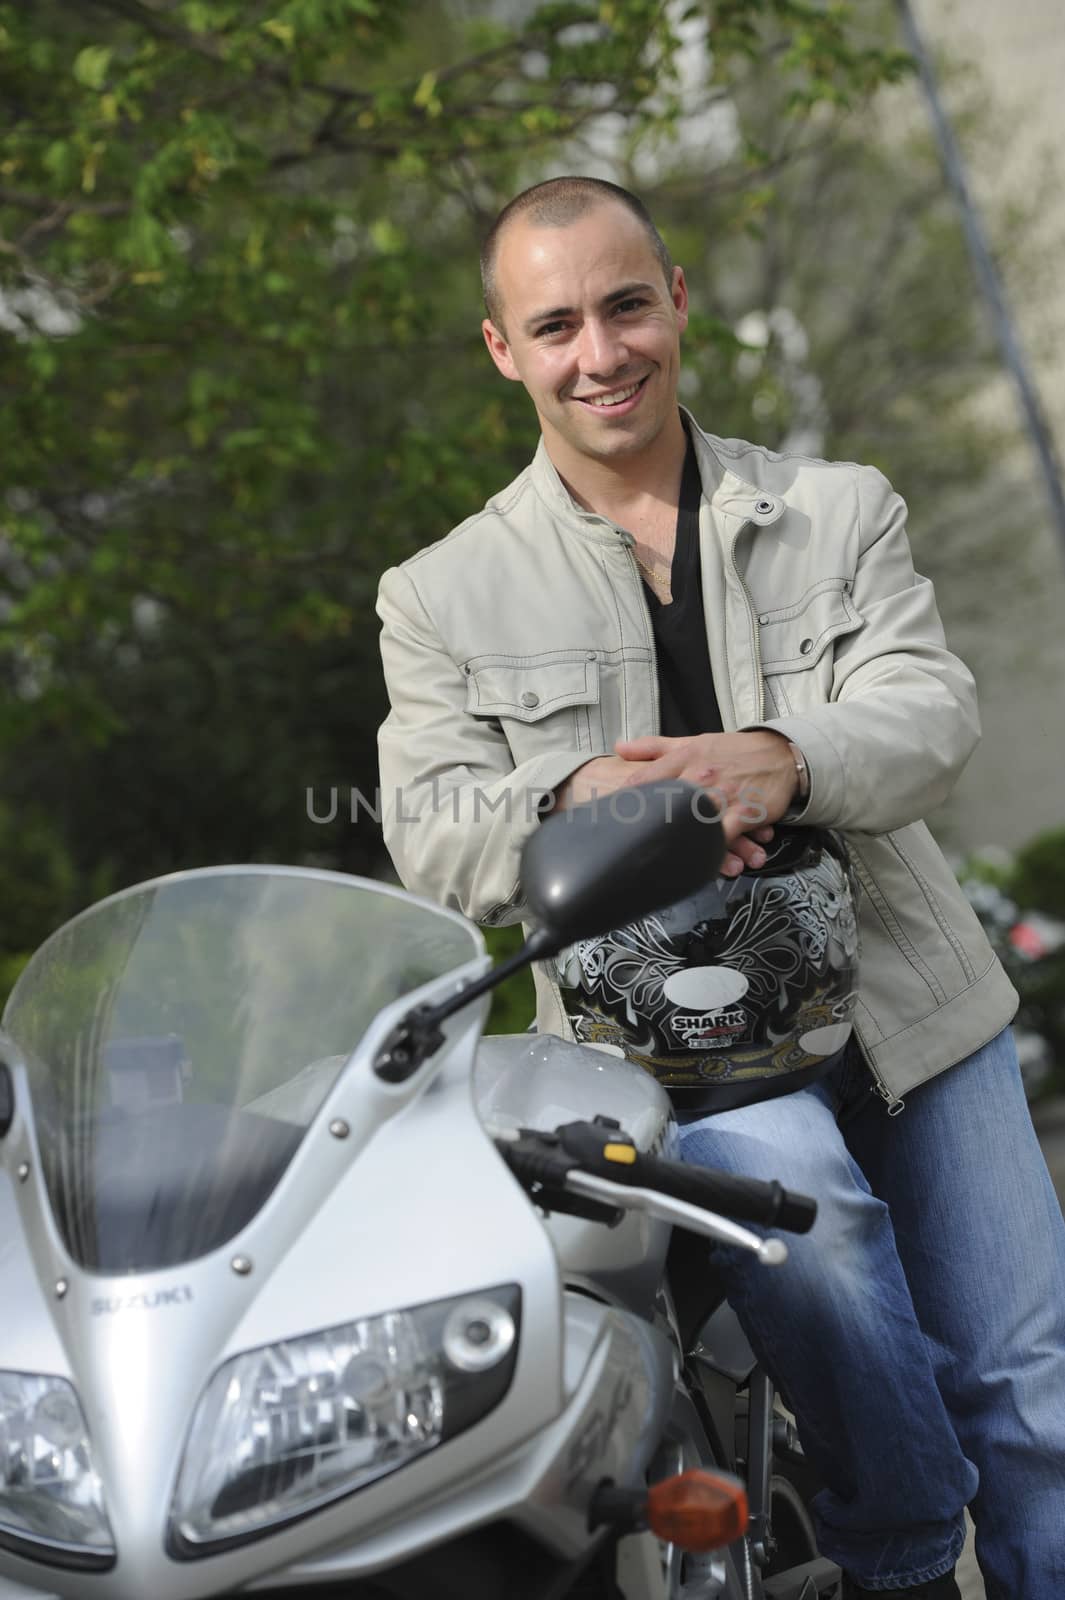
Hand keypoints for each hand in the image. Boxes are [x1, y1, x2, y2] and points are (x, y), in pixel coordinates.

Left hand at [552, 731, 797, 876]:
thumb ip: (653, 747)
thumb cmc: (732, 751)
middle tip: (616, 851)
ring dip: (676, 845)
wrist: (780, 755)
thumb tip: (617, 748)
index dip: (620, 801)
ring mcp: (722, 796)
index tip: (601, 818)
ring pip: (693, 824)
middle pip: (662, 806)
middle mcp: (699, 777)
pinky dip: (710, 853)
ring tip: (653, 865)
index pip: (642, 780)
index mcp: (683, 759)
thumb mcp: (692, 741)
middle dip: (640, 828)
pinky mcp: (744, 814)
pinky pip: (723, 838)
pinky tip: (695, 866)